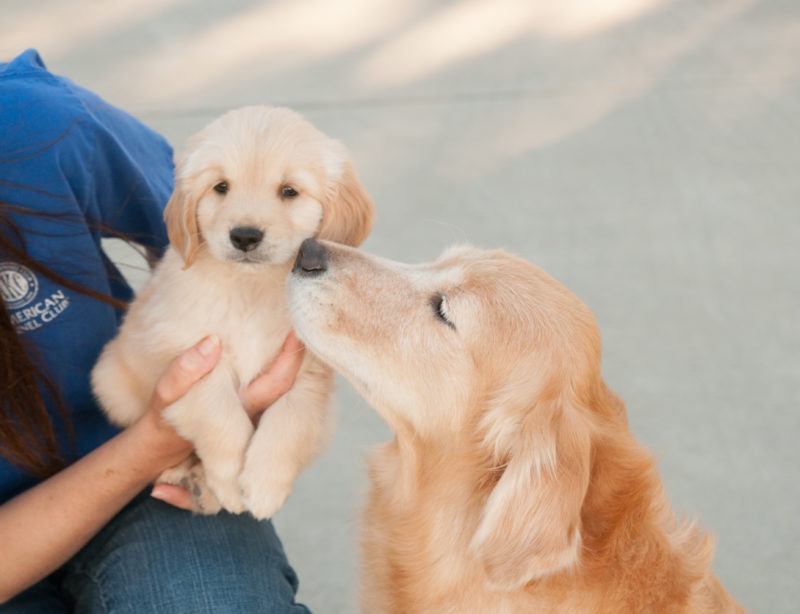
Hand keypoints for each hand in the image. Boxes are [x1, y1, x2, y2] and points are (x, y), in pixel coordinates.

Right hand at [150, 332, 304, 509]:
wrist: (161, 449)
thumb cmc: (164, 420)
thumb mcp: (166, 396)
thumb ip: (185, 371)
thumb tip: (212, 342)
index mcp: (240, 409)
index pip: (277, 384)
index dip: (290, 358)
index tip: (296, 330)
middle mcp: (253, 413)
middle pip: (287, 384)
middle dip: (296, 356)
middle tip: (300, 325)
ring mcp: (253, 413)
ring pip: (281, 388)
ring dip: (287, 362)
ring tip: (292, 331)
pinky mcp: (247, 410)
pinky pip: (270, 387)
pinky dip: (276, 367)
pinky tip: (276, 346)